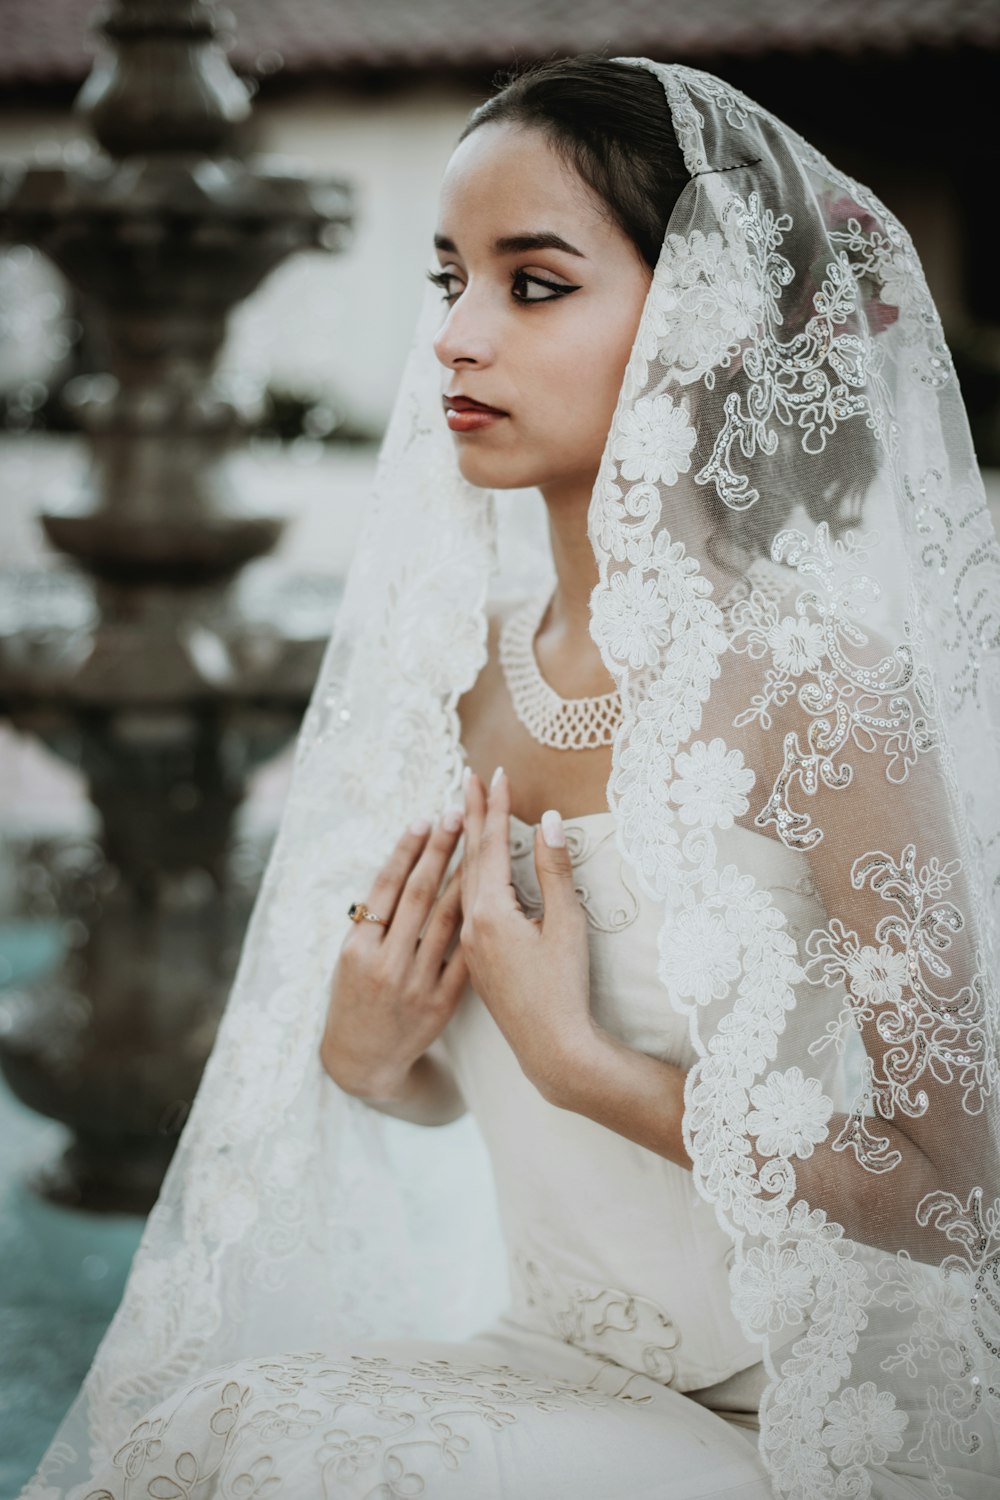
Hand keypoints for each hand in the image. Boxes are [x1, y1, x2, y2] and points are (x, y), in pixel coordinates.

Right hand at [322, 810, 467, 1100]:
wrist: (364, 1061)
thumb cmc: (355, 998)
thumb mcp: (350, 958)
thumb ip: (372, 919)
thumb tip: (401, 867)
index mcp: (357, 949)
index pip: (385, 887)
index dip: (406, 850)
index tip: (425, 817)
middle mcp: (385, 964)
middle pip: (417, 895)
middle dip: (439, 850)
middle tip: (458, 812)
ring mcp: (415, 984)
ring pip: (445, 920)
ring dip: (463, 877)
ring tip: (479, 843)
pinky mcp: (440, 1004)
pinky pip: (464, 956)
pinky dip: (477, 925)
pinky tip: (492, 897)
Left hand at [459, 767, 595, 1103]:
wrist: (551, 1048)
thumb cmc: (564, 988)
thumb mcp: (567, 924)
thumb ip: (557, 870)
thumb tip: (550, 820)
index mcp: (491, 912)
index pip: (492, 845)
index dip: (496, 807)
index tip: (495, 773)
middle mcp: (472, 924)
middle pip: (471, 857)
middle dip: (472, 815)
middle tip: (469, 778)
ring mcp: (471, 943)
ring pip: (463, 882)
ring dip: (466, 844)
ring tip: (464, 813)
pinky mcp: (475, 960)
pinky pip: (464, 905)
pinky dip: (467, 877)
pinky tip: (469, 872)